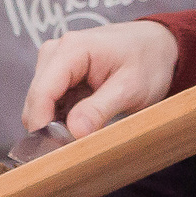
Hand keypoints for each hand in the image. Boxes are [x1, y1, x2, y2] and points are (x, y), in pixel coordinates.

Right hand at [22, 20, 177, 136]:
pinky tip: (83, 121)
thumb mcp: (131, 88)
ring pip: (40, 103)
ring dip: (56, 122)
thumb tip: (73, 131)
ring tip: (87, 131)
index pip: (42, 92)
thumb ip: (101, 109)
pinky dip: (61, 116)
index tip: (52, 151)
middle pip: (37, 99)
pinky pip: (50, 102)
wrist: (158, 45)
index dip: (42, 125)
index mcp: (72, 49)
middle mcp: (56, 51)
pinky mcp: (59, 74)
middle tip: (77, 146)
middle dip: (50, 126)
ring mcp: (54, 61)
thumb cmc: (149, 61)